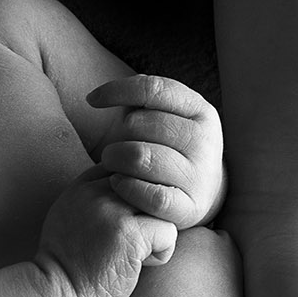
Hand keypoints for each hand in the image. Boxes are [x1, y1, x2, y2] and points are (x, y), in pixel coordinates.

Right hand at [35, 164, 177, 296]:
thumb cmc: (70, 266)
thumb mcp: (70, 218)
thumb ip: (94, 197)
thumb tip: (129, 186)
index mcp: (83, 186)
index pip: (131, 173)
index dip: (137, 201)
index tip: (121, 228)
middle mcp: (96, 191)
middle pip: (149, 188)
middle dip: (148, 216)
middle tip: (130, 244)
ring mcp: (112, 209)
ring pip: (162, 208)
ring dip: (156, 233)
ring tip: (134, 255)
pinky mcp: (128, 232)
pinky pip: (168, 231)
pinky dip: (160, 254)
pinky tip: (137, 267)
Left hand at [87, 75, 225, 229]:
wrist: (198, 194)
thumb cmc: (166, 148)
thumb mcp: (161, 118)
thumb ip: (140, 100)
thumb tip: (104, 94)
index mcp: (200, 111)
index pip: (154, 89)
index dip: (117, 90)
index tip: (92, 100)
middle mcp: (205, 141)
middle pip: (142, 124)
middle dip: (118, 133)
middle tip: (113, 146)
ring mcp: (200, 176)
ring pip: (141, 157)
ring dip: (116, 159)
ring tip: (112, 163)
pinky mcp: (189, 208)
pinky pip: (149, 195)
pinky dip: (126, 187)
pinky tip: (118, 183)